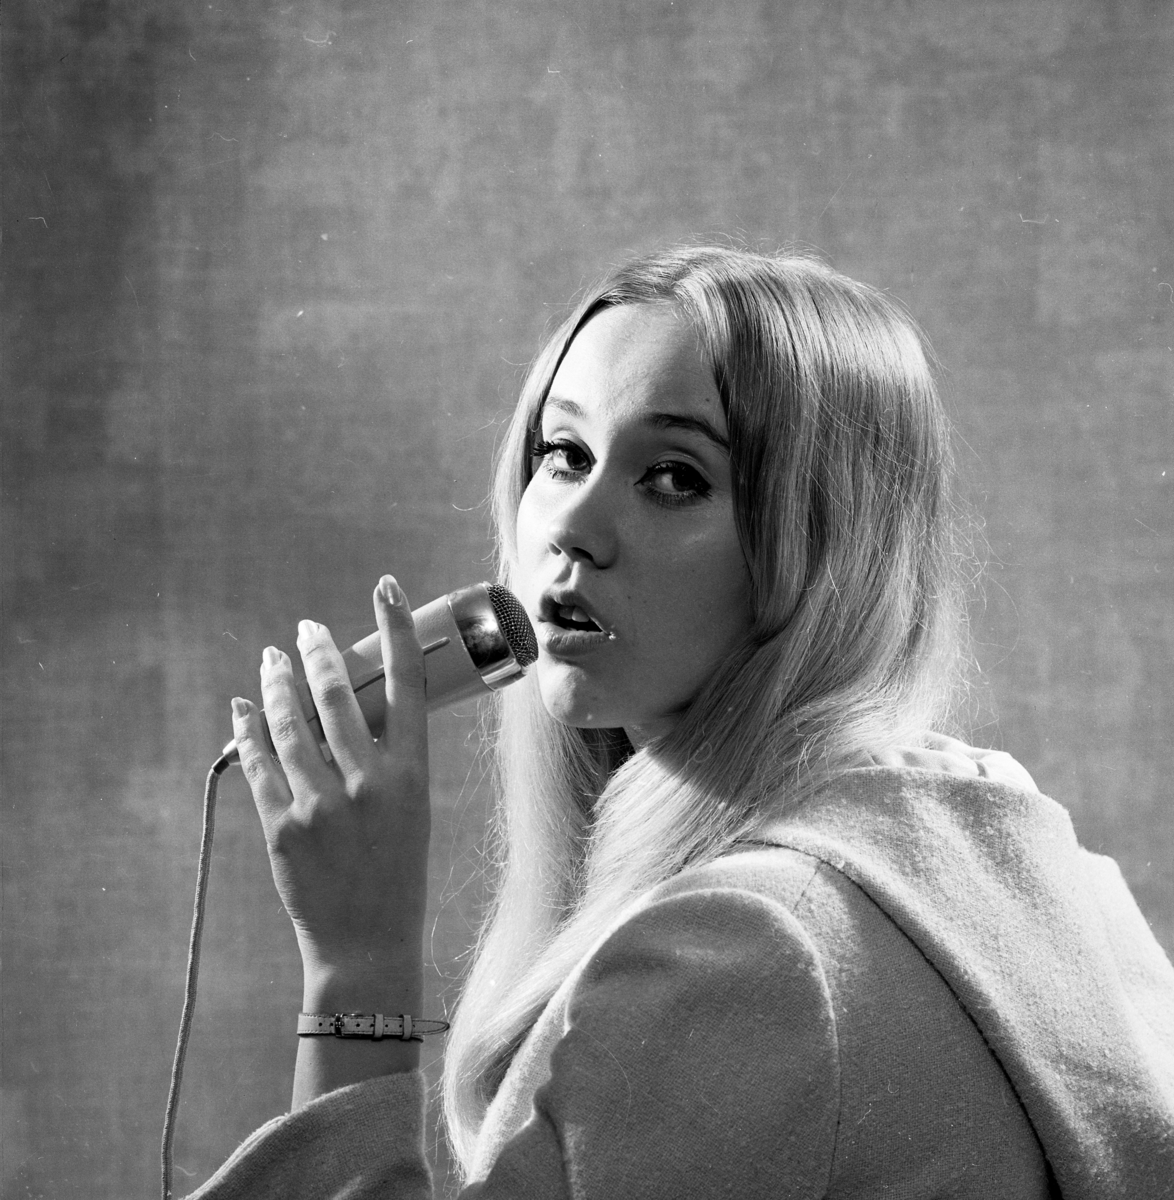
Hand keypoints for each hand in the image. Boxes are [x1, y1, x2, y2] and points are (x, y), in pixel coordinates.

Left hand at [230, 575, 430, 990]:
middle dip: (320, 651)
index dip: (396, 629)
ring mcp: (320, 805)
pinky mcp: (281, 827)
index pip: (408, 684)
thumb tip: (362, 707)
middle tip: (307, 629)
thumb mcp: (413, 810)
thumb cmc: (399, 873)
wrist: (367, 945)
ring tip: (274, 658)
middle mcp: (367, 783)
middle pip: (339, 694)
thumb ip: (390, 759)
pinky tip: (243, 706)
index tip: (385, 587)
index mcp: (411, 776)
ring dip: (279, 682)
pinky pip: (259, 763)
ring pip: (292, 721)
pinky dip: (249, 729)